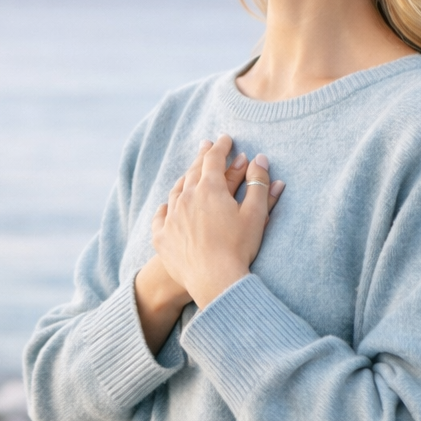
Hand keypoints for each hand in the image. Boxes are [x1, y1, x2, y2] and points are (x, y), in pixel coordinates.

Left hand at [133, 149, 279, 351]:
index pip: (214, 159)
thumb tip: (259, 159)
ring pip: (176, 191)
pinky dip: (166, 208)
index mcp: (209, 189)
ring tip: (189, 175)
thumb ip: (258, 184)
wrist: (214, 280)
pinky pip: (161, 216)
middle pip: (193, 171)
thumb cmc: (239, 248)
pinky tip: (167, 207)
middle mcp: (186, 197)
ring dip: (184, 180)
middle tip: (206, 146)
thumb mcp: (256, 214)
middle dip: (201, 157)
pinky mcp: (162, 237)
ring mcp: (171, 217)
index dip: (221, 147)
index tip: (225, 139)